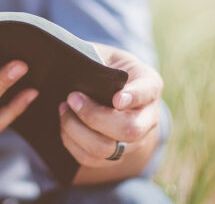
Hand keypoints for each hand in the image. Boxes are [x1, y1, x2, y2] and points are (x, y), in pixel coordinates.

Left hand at [58, 44, 161, 170]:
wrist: (115, 91)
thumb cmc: (108, 67)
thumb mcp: (107, 54)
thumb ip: (96, 58)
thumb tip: (74, 62)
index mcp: (150, 85)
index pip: (148, 92)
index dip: (134, 97)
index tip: (116, 98)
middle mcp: (148, 117)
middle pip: (129, 130)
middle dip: (95, 116)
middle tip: (72, 97)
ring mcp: (134, 141)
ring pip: (108, 149)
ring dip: (78, 131)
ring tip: (63, 109)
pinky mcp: (115, 155)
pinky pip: (92, 159)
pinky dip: (72, 143)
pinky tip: (64, 124)